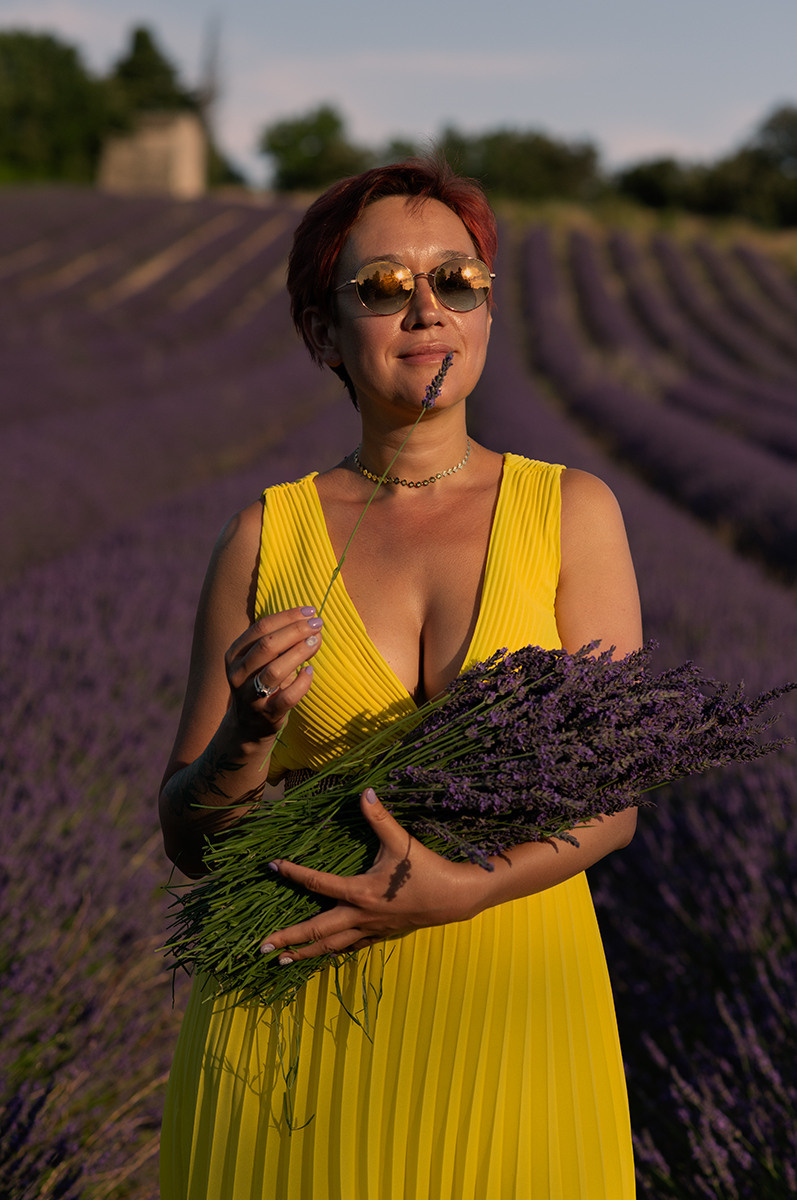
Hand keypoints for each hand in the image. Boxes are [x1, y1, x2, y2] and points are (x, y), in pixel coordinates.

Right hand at [224, 606, 322, 741]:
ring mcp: (250, 696)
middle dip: (295, 630)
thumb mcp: (263, 661)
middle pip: (267, 646)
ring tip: (316, 641)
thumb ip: (284, 643)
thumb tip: (314, 626)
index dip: (287, 616)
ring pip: (275, 670)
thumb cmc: (261, 683)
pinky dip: (302, 682)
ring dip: (299, 652)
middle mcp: (238, 674)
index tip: (310, 611)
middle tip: (317, 623)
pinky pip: (287, 697)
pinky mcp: (266, 714)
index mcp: (235, 654)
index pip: (261, 628)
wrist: (249, 725)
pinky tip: (310, 671)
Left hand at [260, 789, 492, 961]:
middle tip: (261, 947)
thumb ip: (380, 818)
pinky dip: (333, 951)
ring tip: (282, 961)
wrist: (455, 898)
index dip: (294, 873)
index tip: (273, 866)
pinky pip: (351, 947)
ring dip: (305, 953)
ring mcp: (370, 929)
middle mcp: (360, 915)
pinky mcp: (381, 935)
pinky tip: (324, 954)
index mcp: (360, 892)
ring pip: (331, 945)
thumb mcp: (401, 841)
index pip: (318, 883)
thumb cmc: (426, 869)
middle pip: (316, 930)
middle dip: (288, 938)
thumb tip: (365, 792)